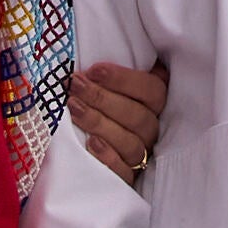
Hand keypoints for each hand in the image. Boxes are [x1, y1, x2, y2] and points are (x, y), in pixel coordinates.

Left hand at [71, 60, 164, 184]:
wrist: (87, 150)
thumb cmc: (98, 106)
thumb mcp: (105, 85)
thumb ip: (107, 71)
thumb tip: (93, 49)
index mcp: (153, 103)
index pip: (152, 90)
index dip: (124, 79)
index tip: (94, 70)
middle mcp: (151, 129)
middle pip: (138, 117)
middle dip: (103, 98)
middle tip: (75, 85)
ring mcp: (142, 155)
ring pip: (131, 143)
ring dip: (100, 123)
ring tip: (74, 108)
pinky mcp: (128, 178)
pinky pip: (124, 171)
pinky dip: (108, 157)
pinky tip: (90, 143)